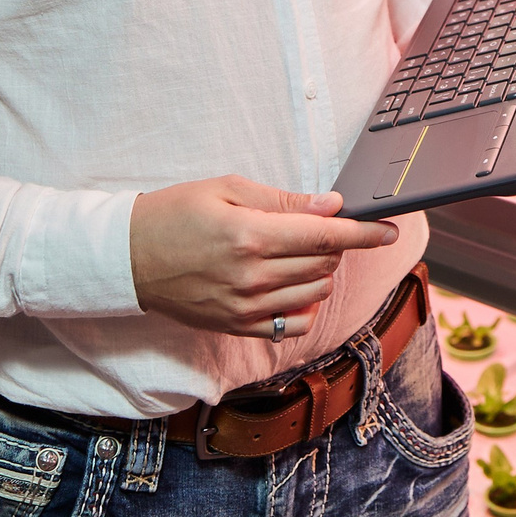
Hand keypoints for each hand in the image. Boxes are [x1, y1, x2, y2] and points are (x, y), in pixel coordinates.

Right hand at [130, 176, 398, 338]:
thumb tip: (331, 207)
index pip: (325, 237)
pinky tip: (289, 285)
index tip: (389, 230)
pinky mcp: (237, 327)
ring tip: (297, 253)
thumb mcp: (227, 189)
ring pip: (313, 294)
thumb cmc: (175, 214)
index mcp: (251, 236)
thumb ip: (284, 202)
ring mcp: (245, 308)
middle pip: (323, 265)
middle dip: (335, 246)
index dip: (364, 233)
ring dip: (320, 273)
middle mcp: (252, 277)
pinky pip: (293, 324)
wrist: (127, 257)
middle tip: (318, 228)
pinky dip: (303, 305)